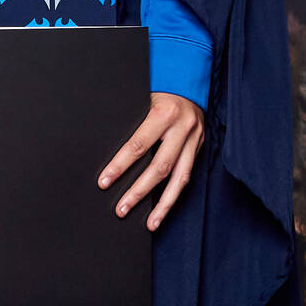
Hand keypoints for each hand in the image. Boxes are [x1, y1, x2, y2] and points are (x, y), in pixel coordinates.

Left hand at [96, 92, 204, 229]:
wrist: (189, 83)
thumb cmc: (160, 89)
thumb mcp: (143, 98)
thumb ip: (133, 122)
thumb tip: (111, 151)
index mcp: (162, 113)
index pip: (137, 146)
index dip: (120, 166)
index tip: (105, 182)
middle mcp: (181, 129)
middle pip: (159, 168)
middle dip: (139, 192)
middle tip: (122, 209)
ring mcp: (194, 140)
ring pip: (179, 179)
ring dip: (164, 205)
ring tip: (150, 223)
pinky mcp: (200, 147)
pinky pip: (187, 175)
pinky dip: (175, 194)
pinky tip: (164, 208)